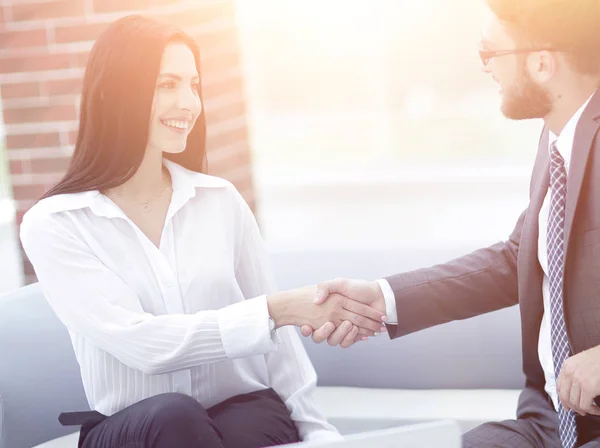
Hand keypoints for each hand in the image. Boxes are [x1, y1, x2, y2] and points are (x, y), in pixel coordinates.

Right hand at [267, 285, 385, 335]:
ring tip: (351, 326)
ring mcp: (342, 328)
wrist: (378, 295)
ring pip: (334, 340)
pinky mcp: (352, 335)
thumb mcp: (339, 283)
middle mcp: (333, 320)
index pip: (313, 321)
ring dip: (341, 334)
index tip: (306, 327)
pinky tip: (359, 333)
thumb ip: (325, 288)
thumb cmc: (359, 288)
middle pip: (321, 334)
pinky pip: (346, 343)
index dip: (307, 328)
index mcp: (328, 308)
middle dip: (323, 332)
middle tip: (329, 324)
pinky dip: (352, 338)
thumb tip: (316, 301)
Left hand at [556, 345, 599, 415]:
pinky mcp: (588, 387)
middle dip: (572, 407)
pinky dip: (592, 410)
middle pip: (564, 396)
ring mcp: (578, 380)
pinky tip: (597, 410)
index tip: (568, 406)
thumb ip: (575, 373)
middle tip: (582, 411)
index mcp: (567, 365)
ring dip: (584, 410)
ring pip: (574, 403)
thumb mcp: (582, 362)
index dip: (563, 399)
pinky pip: (585, 405)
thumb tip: (574, 390)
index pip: (559, 386)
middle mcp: (569, 372)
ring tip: (592, 410)